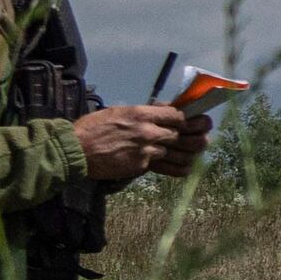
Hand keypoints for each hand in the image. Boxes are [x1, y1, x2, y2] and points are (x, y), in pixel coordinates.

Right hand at [73, 100, 209, 191]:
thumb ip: (142, 114)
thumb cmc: (93, 128)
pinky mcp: (140, 166)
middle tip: (205, 137)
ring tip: (198, 152)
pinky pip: (165, 167)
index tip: (199, 120)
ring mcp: (145, 150)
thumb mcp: (118, 112)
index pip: (177, 115)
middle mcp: (147, 131)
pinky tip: (185, 167)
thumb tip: (163, 112)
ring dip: (190, 153)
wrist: (75, 150)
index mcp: (141, 113)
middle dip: (197, 135)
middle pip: (182, 134)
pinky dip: (176, 167)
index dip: (191, 118)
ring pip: (177, 152)